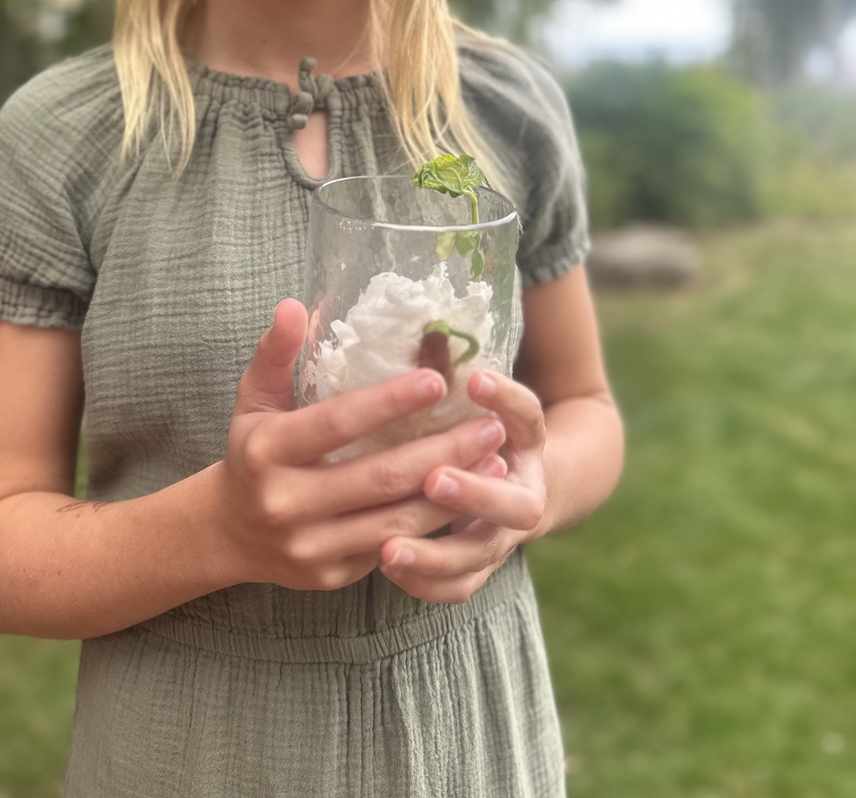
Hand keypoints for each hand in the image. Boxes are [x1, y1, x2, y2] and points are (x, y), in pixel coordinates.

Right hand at [216, 300, 508, 592]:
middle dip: (442, 451)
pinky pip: (393, 550)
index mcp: (267, 450)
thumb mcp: (254, 400)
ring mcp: (309, 545)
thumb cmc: (251, 452)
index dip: (388, 402)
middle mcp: (286, 502)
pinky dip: (434, 526)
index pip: (337, 423)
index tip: (438, 381)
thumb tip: (293, 305)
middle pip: (379, 475)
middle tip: (491, 425)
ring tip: (495, 462)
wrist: (227, 534)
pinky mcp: (330, 575)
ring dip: (452, 493)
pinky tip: (470, 501)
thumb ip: (275, 354)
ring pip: (395, 521)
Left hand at [378, 369, 546, 602]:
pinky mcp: (481, 564)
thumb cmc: (479, 424)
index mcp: (527, 439)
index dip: (507, 399)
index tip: (475, 379)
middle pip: (514, 503)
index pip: (528, 416)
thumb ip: (449, 366)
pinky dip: (427, 580)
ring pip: (482, 553)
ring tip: (387, 548)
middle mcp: (524, 489)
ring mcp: (505, 533)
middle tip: (433, 479)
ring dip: (438, 553)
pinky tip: (386, 565)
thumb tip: (424, 327)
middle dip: (474, 492)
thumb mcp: (474, 393)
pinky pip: (460, 586)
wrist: (526, 482)